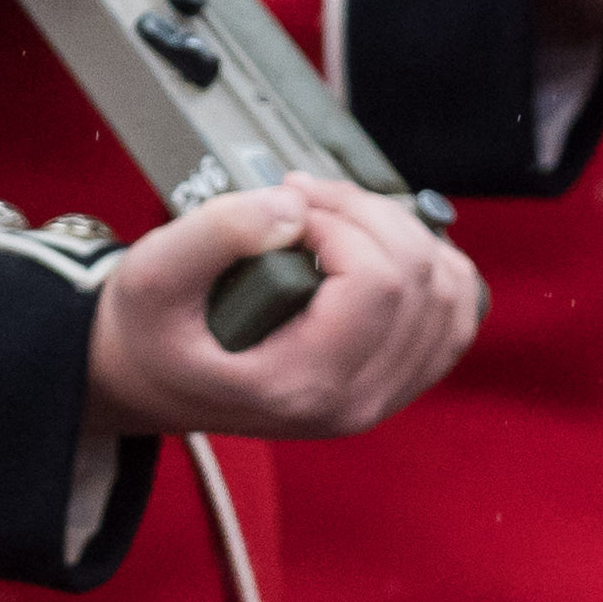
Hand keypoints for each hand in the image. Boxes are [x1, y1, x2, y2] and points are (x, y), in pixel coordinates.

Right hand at [85, 180, 483, 439]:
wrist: (147, 381)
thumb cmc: (149, 331)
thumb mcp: (153, 273)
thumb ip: (218, 232)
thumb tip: (295, 207)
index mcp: (299, 387)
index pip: (376, 283)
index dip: (342, 222)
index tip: (289, 206)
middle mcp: (353, 403)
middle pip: (419, 279)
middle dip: (370, 214)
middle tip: (307, 198)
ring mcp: (381, 397)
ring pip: (449, 293)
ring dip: (405, 233)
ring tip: (339, 219)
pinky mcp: (395, 382)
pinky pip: (455, 317)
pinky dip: (437, 268)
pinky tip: (386, 245)